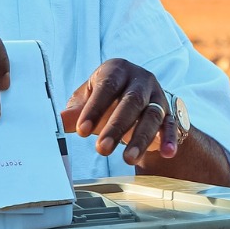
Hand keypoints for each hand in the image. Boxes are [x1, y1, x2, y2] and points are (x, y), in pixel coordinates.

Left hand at [61, 59, 177, 164]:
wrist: (137, 100)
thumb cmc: (108, 98)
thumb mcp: (89, 100)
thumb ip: (75, 112)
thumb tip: (57, 122)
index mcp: (117, 69)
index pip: (106, 87)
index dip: (94, 109)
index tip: (81, 131)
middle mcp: (140, 79)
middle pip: (131, 102)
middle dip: (116, 127)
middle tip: (102, 149)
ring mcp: (157, 95)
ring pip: (152, 115)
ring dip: (140, 138)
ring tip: (127, 158)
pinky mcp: (170, 112)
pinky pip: (172, 125)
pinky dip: (170, 139)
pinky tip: (167, 153)